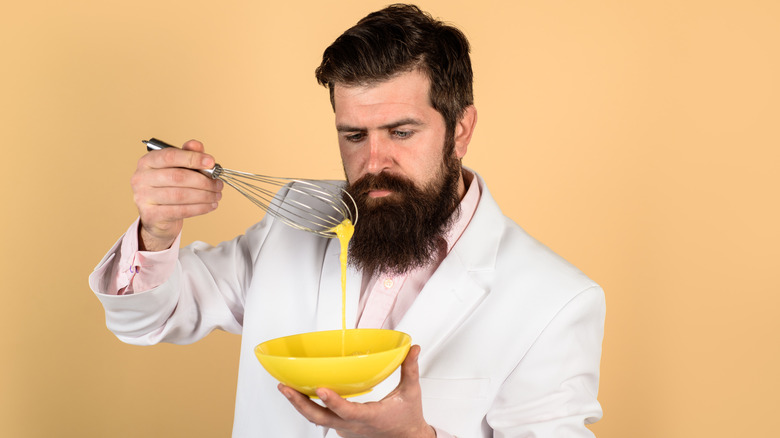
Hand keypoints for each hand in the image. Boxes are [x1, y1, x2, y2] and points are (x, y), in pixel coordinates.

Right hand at [131, 139, 222, 250]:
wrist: (158, 216)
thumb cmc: (169, 188)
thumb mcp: (178, 168)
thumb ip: (188, 154)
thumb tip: (196, 145)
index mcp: (147, 161)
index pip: (170, 156)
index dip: (193, 158)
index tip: (211, 162)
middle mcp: (141, 178)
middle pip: (178, 177)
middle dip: (203, 181)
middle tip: (218, 184)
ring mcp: (143, 197)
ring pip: (180, 195)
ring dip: (204, 196)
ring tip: (216, 195)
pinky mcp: (150, 215)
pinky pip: (180, 211)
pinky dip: (199, 208)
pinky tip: (210, 206)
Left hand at [278, 345, 434, 437]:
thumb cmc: (407, 419)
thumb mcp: (410, 393)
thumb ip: (410, 369)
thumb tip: (412, 349)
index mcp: (370, 417)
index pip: (347, 411)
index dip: (333, 401)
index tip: (320, 388)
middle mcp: (353, 426)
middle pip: (320, 419)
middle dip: (300, 403)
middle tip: (285, 387)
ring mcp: (346, 430)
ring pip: (318, 420)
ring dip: (300, 405)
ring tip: (286, 388)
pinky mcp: (343, 430)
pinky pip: (323, 420)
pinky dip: (310, 408)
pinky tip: (301, 394)